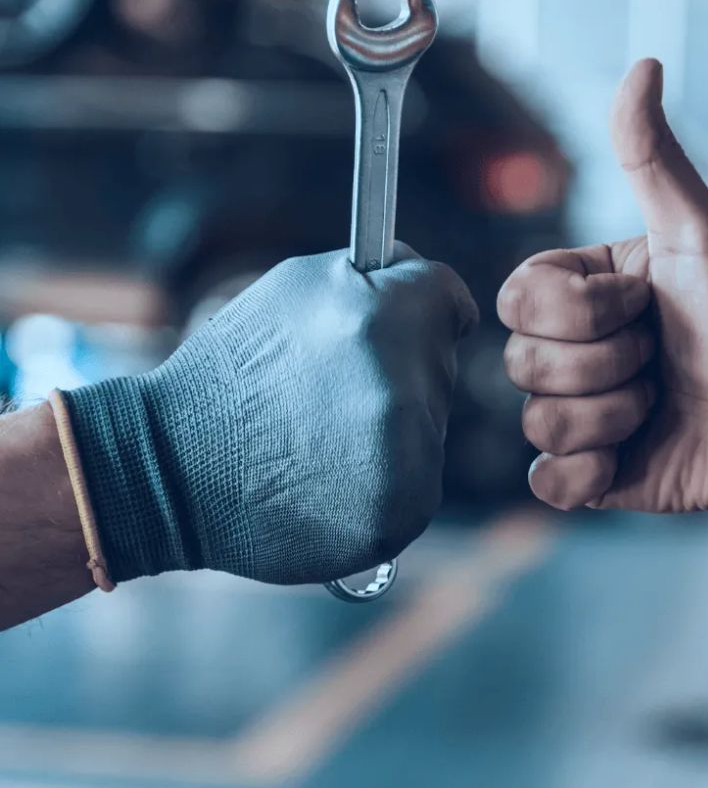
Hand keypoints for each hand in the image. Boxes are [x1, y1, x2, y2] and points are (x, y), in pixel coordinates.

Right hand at [62, 246, 477, 583]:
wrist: (175, 468)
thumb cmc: (235, 369)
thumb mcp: (296, 287)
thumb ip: (375, 276)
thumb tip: (430, 282)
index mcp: (385, 317)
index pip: (452, 299)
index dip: (426, 308)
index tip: (407, 323)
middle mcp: (405, 386)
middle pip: (441, 363)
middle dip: (401, 367)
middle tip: (333, 388)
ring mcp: (409, 456)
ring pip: (431, 424)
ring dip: (394, 425)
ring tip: (324, 435)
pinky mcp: (404, 511)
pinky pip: (418, 478)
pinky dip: (386, 477)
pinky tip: (331, 476)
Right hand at [498, 59, 707, 511]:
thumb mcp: (700, 232)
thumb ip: (654, 158)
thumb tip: (642, 64)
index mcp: (576, 293)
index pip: (517, 298)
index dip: (583, 311)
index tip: (645, 303)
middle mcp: (565, 350)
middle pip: (523, 362)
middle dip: (609, 364)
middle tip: (660, 356)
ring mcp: (573, 414)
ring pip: (539, 421)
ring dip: (616, 415)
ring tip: (661, 402)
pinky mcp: (588, 473)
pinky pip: (547, 481)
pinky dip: (590, 472)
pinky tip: (631, 457)